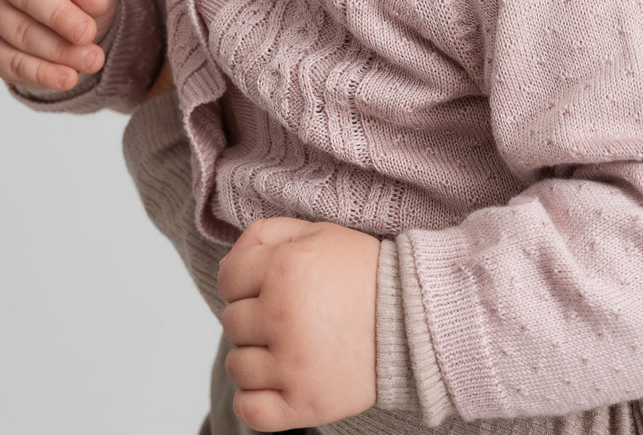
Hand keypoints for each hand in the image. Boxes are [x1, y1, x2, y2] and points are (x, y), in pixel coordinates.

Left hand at [219, 217, 380, 430]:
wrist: (414, 317)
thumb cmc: (364, 273)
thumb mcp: (318, 232)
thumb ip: (264, 234)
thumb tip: (227, 260)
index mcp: (284, 269)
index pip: (227, 278)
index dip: (244, 279)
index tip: (267, 284)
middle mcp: (282, 316)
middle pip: (231, 322)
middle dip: (254, 316)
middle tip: (288, 314)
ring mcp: (293, 365)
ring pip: (237, 366)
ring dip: (255, 357)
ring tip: (288, 347)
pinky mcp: (305, 403)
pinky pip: (250, 411)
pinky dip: (254, 401)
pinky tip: (276, 382)